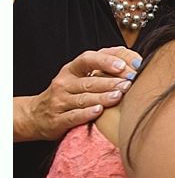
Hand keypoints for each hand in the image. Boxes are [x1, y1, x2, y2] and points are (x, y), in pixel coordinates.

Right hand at [14, 46, 141, 140]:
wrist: (37, 114)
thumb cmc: (69, 92)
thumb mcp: (81, 75)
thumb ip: (104, 64)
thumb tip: (134, 58)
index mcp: (71, 69)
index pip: (87, 59)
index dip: (105, 61)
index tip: (123, 66)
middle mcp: (64, 83)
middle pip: (89, 82)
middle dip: (110, 82)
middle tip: (129, 84)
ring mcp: (59, 101)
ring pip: (83, 99)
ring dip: (102, 97)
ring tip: (118, 96)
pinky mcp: (57, 120)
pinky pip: (73, 116)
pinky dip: (86, 114)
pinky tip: (99, 111)